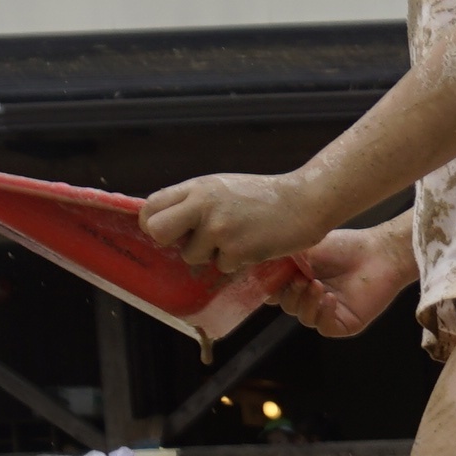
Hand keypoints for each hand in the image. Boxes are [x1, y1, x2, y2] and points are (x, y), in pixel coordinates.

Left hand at [141, 170, 333, 274]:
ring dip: (210, 255)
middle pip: (158, 231)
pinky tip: (252, 246)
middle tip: (190, 242)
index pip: (151, 206)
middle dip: (170, 242)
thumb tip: (165, 220)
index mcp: (197, 188)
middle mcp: (203, 205)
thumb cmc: (263, 196)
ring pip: (191, 256)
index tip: (168, 231)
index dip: (153, 223)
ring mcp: (220, 228)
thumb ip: (194, 200)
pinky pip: (221, 267)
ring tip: (235, 240)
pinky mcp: (237, 250)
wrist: (304, 202)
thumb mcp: (222, 188)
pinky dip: (236, 262)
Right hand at [265, 223, 416, 338]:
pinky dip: (323, 312)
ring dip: (306, 301)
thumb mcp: (304, 248)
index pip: (273, 291)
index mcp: (298, 279)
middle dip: (290, 292)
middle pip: (286, 305)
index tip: (269, 277)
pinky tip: (330, 297)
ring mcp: (327, 311)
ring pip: (303, 317)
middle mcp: (311, 297)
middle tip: (300, 278)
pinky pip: (324, 326)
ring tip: (317, 284)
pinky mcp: (344, 323)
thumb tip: (251, 263)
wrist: (378, 252)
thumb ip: (279, 258)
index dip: (269, 286)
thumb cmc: (344, 246)